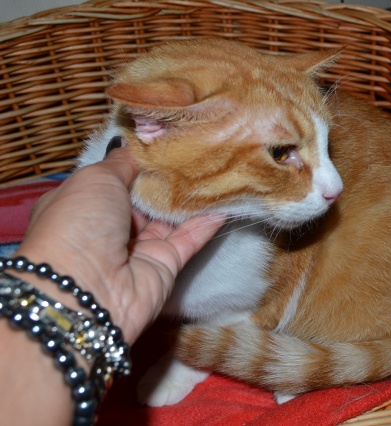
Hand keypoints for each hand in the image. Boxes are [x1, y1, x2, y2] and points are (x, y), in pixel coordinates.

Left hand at [15, 146, 224, 342]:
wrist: (85, 290)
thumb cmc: (79, 224)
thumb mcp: (94, 179)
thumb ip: (122, 163)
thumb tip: (140, 148)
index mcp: (84, 205)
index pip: (116, 180)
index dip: (140, 164)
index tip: (167, 144)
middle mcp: (110, 228)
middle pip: (145, 200)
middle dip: (168, 179)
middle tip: (197, 153)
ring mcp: (138, 249)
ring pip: (169, 219)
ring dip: (189, 199)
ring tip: (215, 171)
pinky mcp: (164, 266)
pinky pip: (188, 239)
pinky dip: (205, 222)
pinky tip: (223, 202)